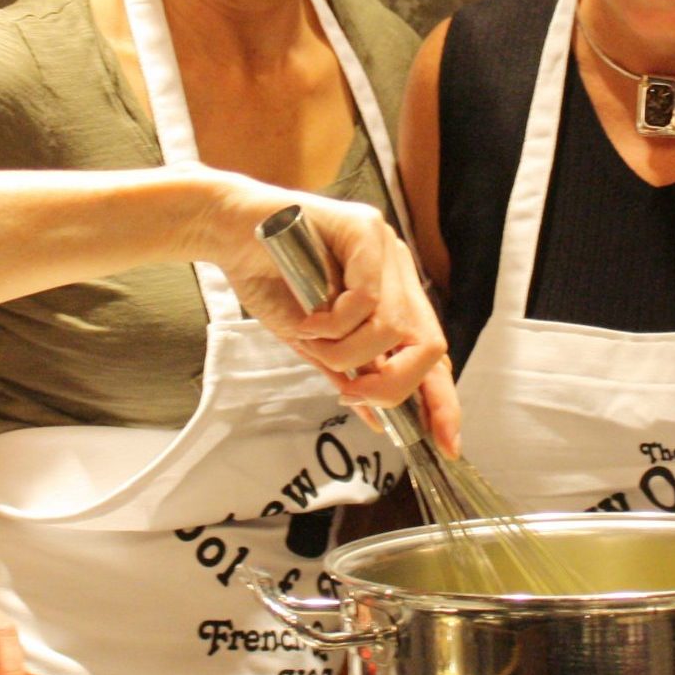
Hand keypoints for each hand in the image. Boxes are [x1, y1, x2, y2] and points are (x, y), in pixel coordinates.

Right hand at [208, 185, 448, 414]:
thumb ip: (348, 373)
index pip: (430, 352)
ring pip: (393, 327)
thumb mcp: (313, 342)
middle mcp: (398, 273)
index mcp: (393, 297)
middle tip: (351, 394)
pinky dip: (334, 322)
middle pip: (429, 345)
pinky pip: (367, 298)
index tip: (446, 444)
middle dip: (393, 384)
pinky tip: (307, 317)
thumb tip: (378, 421)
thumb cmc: (268, 280)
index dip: (442, 401)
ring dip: (346, 351)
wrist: (228, 233)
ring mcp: (386, 249)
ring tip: (311, 340)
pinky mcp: (366, 229)